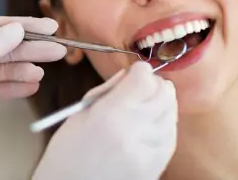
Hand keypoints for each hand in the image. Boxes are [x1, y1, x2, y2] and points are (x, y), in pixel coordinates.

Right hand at [32, 61, 177, 179]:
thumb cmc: (66, 154)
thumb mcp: (78, 114)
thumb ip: (106, 91)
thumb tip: (128, 75)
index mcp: (109, 115)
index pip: (144, 79)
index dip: (139, 70)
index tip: (133, 72)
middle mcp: (134, 131)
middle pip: (164, 93)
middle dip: (153, 84)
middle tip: (140, 87)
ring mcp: (148, 152)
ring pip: (171, 113)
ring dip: (160, 104)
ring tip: (143, 108)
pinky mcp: (156, 167)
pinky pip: (171, 136)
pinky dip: (164, 124)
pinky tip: (149, 126)